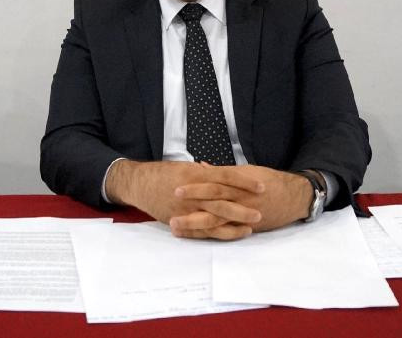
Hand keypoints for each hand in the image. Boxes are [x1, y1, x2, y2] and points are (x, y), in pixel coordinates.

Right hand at [105, 160, 263, 238]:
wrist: (140, 184)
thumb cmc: (165, 173)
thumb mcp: (187, 167)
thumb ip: (206, 173)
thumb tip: (225, 173)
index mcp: (197, 174)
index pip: (226, 177)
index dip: (244, 182)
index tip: (261, 185)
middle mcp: (194, 192)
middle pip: (223, 200)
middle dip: (242, 207)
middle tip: (261, 211)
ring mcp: (187, 209)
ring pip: (214, 218)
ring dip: (233, 224)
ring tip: (251, 227)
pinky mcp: (181, 221)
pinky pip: (202, 230)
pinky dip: (217, 233)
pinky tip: (231, 235)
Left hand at [171, 164, 312, 235]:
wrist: (293, 196)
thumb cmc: (269, 180)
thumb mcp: (246, 171)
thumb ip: (222, 172)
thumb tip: (200, 167)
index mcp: (239, 182)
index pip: (214, 183)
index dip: (195, 186)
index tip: (176, 188)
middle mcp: (240, 198)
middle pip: (212, 203)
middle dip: (191, 208)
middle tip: (171, 210)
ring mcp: (243, 215)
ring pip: (216, 221)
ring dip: (194, 225)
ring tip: (176, 227)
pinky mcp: (246, 227)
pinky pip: (225, 232)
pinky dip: (209, 233)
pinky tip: (194, 234)